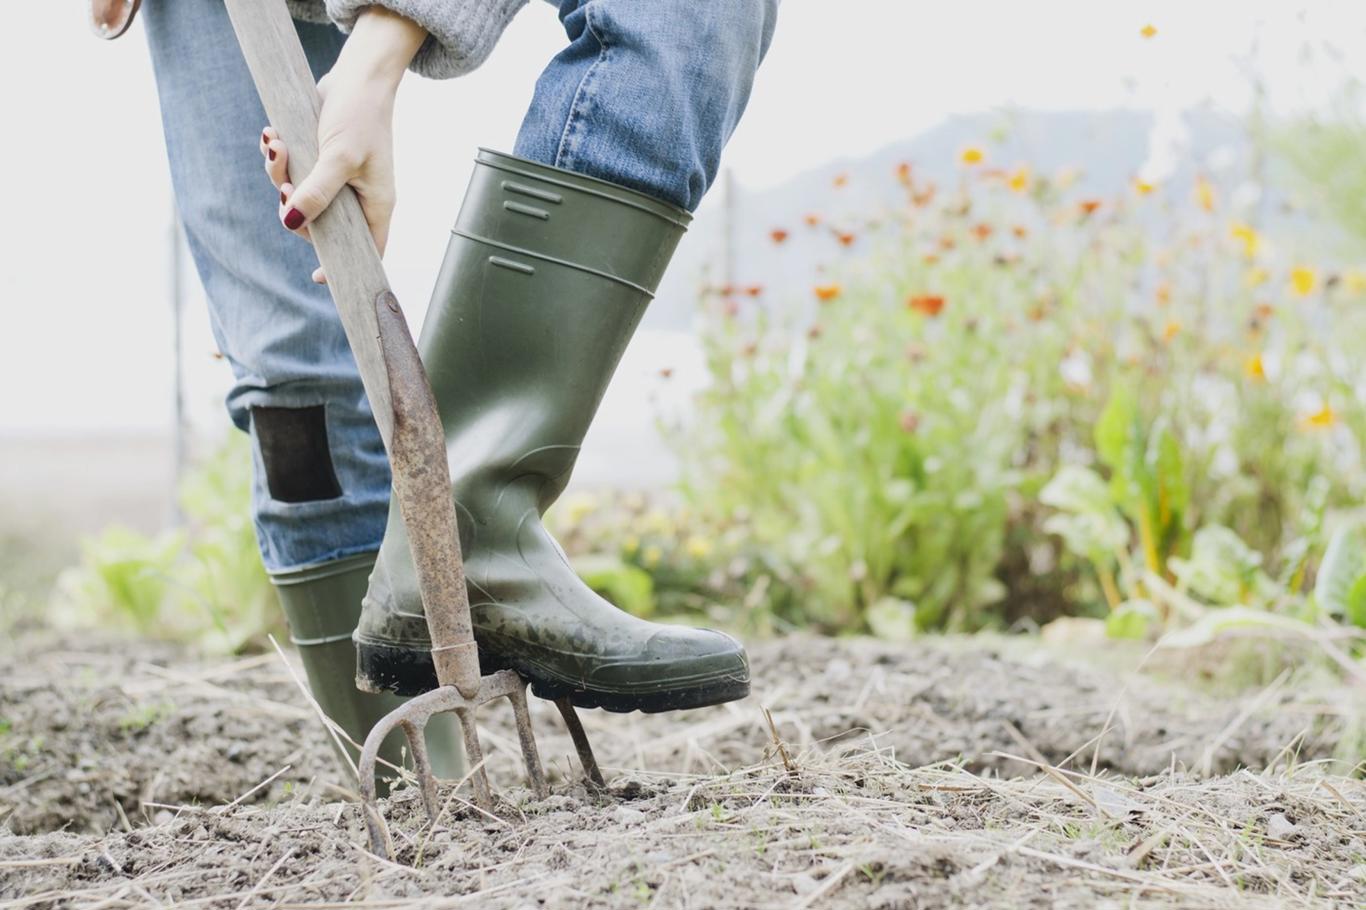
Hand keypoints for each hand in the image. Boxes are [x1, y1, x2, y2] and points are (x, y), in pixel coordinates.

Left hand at [259, 8, 425, 282]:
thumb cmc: (360, 116)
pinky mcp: (321, 159)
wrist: (358, 75)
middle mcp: (359, 196)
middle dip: (294, 207)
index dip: (343, 266)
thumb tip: (291, 223)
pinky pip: (294, 172)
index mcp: (376, 205)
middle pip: (322, 224)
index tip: (316, 276)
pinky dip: (280, 158)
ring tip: (276, 146)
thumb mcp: (338, 158)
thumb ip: (316, 193)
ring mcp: (339, 178)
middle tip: (283, 187)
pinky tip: (274, 136)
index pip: (367, 251)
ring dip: (279, 174)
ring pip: (301, 196)